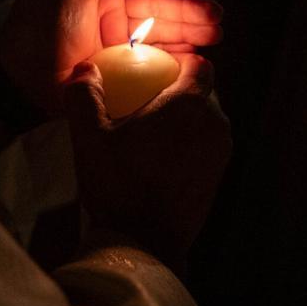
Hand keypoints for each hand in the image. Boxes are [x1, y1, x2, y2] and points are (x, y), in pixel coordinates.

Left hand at [0, 0, 222, 112]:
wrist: (19, 78)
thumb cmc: (34, 25)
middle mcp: (113, 6)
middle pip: (162, 4)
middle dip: (192, 10)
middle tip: (217, 17)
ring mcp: (118, 37)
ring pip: (163, 29)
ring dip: (191, 31)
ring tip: (215, 34)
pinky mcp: (120, 64)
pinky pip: (154, 58)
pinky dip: (176, 56)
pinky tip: (197, 57)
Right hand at [65, 54, 231, 269]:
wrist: (145, 244)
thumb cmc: (117, 187)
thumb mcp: (89, 138)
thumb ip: (85, 96)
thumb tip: (85, 68)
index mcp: (189, 106)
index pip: (200, 65)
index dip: (180, 61)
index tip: (154, 69)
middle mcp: (215, 123)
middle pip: (205, 91)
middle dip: (182, 88)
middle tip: (148, 97)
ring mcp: (222, 152)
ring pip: (208, 119)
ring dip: (187, 118)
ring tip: (154, 128)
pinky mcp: (220, 175)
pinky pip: (208, 144)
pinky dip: (190, 142)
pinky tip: (161, 156)